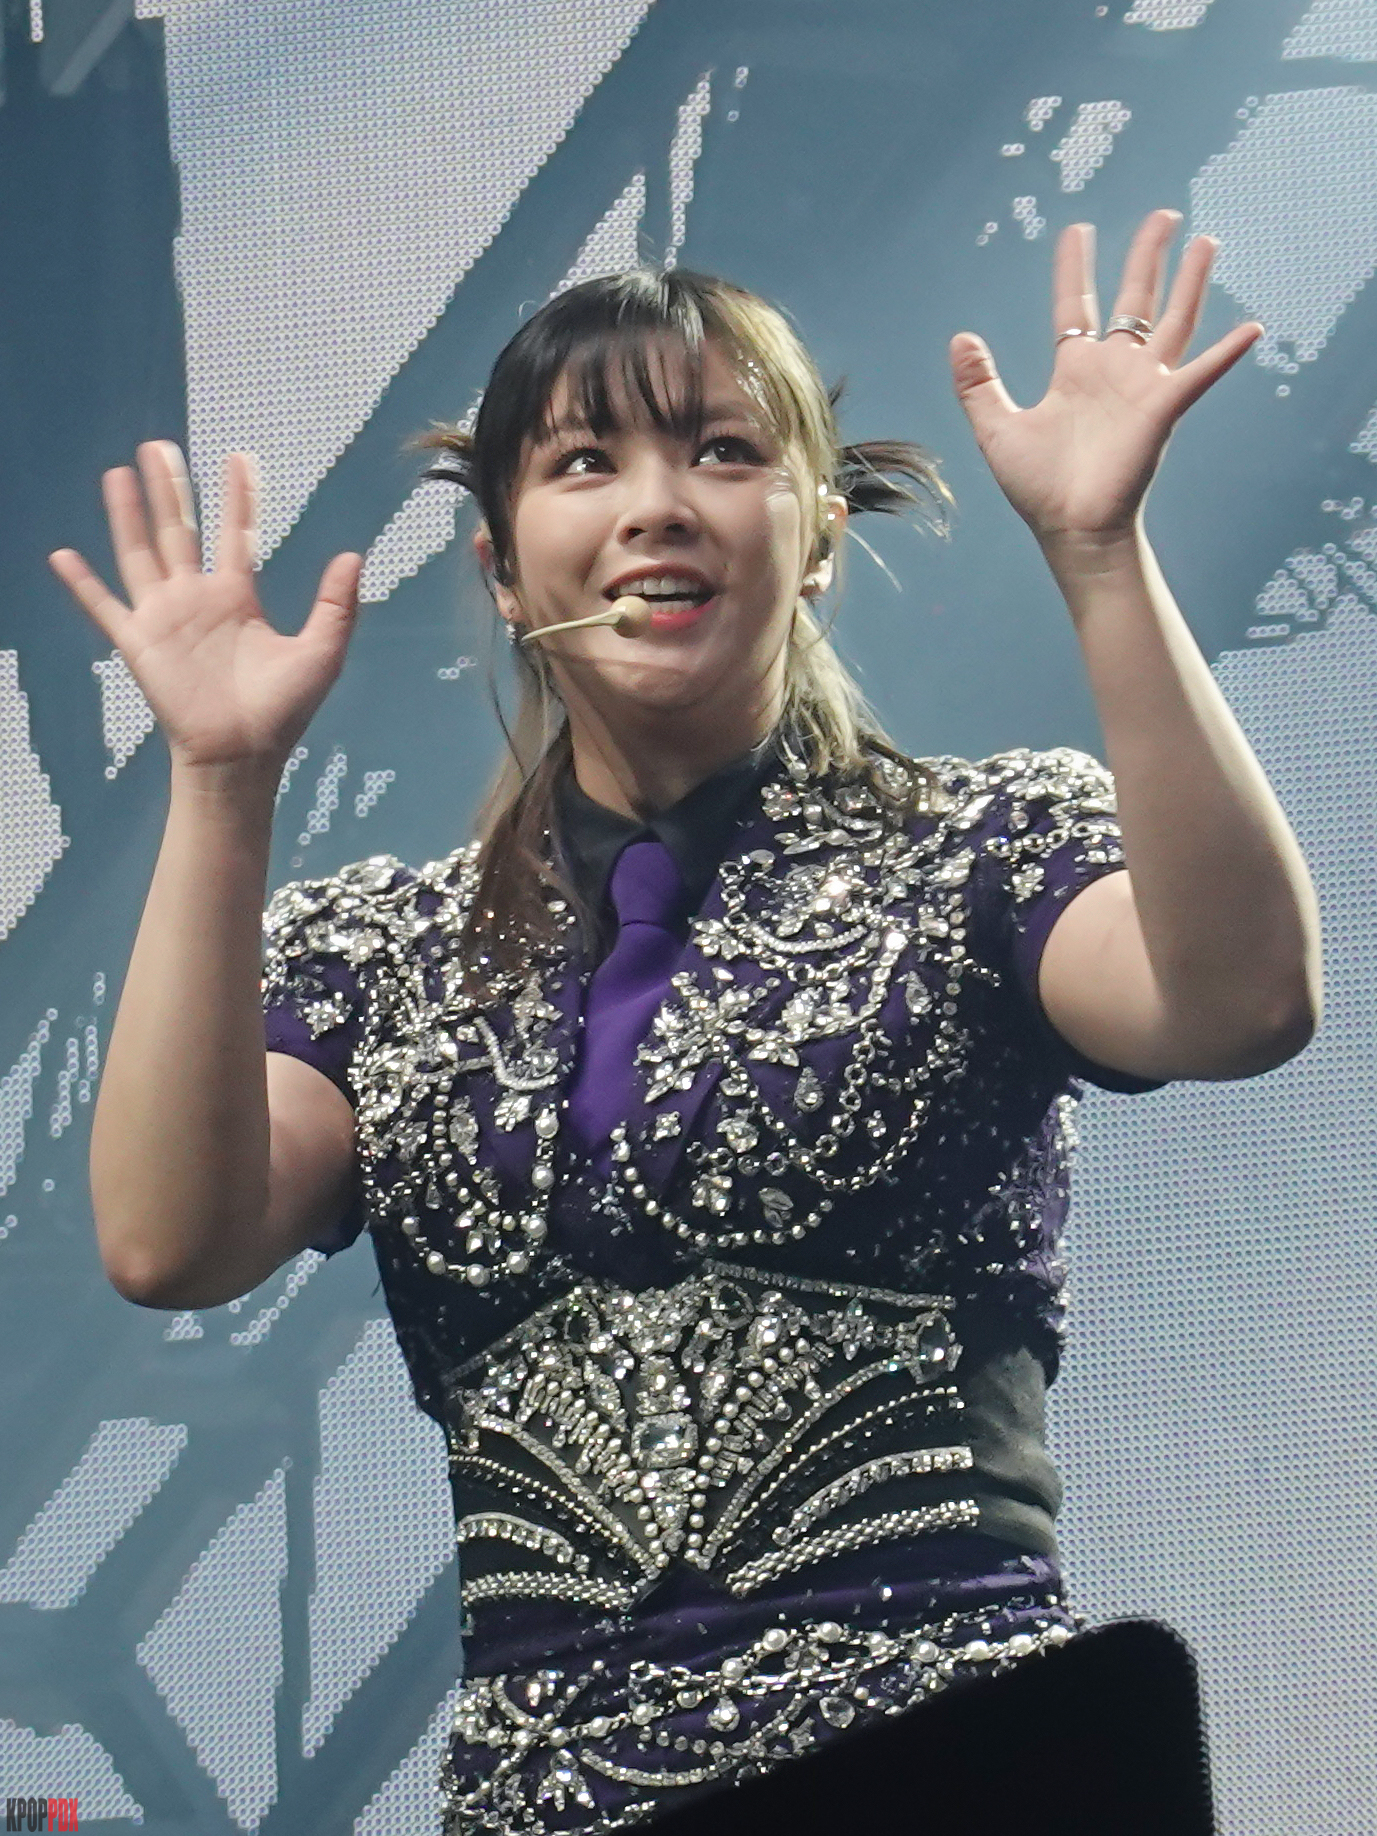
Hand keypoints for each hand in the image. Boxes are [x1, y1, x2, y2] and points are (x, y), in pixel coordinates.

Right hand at [50, 442, 361, 773]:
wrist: (243, 754)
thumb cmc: (282, 710)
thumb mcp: (321, 652)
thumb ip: (335, 604)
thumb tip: (352, 555)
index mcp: (237, 599)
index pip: (236, 534)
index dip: (238, 497)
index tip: (238, 457)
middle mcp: (197, 600)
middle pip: (179, 531)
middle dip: (170, 489)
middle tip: (159, 446)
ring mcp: (165, 619)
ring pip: (141, 553)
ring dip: (128, 515)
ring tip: (118, 474)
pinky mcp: (140, 644)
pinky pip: (105, 608)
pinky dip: (82, 584)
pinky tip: (62, 555)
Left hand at [949, 209, 1261, 548]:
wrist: (1071, 529)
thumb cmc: (1039, 488)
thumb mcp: (997, 428)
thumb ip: (978, 384)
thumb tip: (960, 338)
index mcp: (1075, 372)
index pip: (1076, 308)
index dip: (1075, 269)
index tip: (1077, 231)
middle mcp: (1114, 371)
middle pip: (1136, 300)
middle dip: (1148, 257)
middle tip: (1163, 216)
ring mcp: (1143, 387)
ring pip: (1174, 321)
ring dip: (1191, 282)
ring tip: (1205, 241)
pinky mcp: (1164, 408)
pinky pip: (1201, 373)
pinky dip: (1227, 352)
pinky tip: (1252, 328)